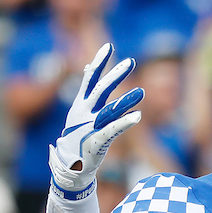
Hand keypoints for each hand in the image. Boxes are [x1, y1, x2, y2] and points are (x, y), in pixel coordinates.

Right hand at [49, 44, 142, 194]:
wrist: (69, 165)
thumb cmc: (78, 136)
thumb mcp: (79, 111)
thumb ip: (87, 90)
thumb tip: (89, 66)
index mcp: (80, 105)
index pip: (90, 79)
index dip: (99, 63)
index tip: (109, 46)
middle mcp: (84, 113)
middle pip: (100, 90)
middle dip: (115, 75)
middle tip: (131, 62)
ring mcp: (90, 127)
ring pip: (109, 110)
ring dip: (125, 100)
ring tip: (142, 91)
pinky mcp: (97, 141)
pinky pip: (113, 129)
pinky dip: (124, 122)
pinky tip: (138, 116)